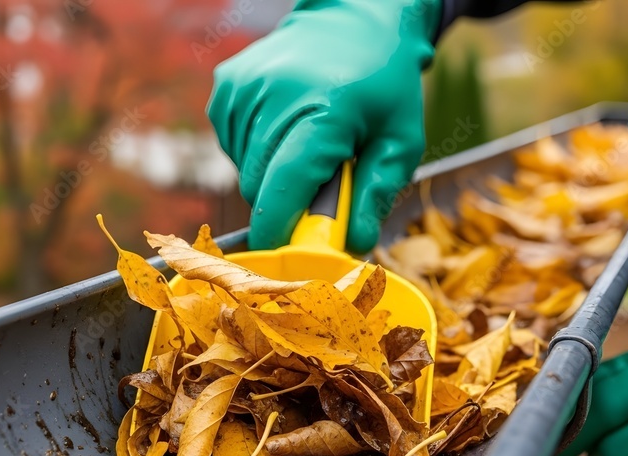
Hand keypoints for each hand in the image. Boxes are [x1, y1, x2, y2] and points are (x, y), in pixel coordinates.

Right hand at [207, 0, 439, 251]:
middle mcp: (273, 96)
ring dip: (272, 177)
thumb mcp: (401, 140)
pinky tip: (284, 130)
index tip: (286, 260)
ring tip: (307, 147)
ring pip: (243, 172)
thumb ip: (377, 195)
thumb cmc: (383, 85)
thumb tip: (353, 247)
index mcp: (323, 111)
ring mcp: (243, 89)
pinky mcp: (225, 88)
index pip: (282, 188)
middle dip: (285, 206)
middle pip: (258, 189)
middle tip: (320, 190)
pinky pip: (232, 149)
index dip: (278, 232)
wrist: (354, 19)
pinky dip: (256, 153)